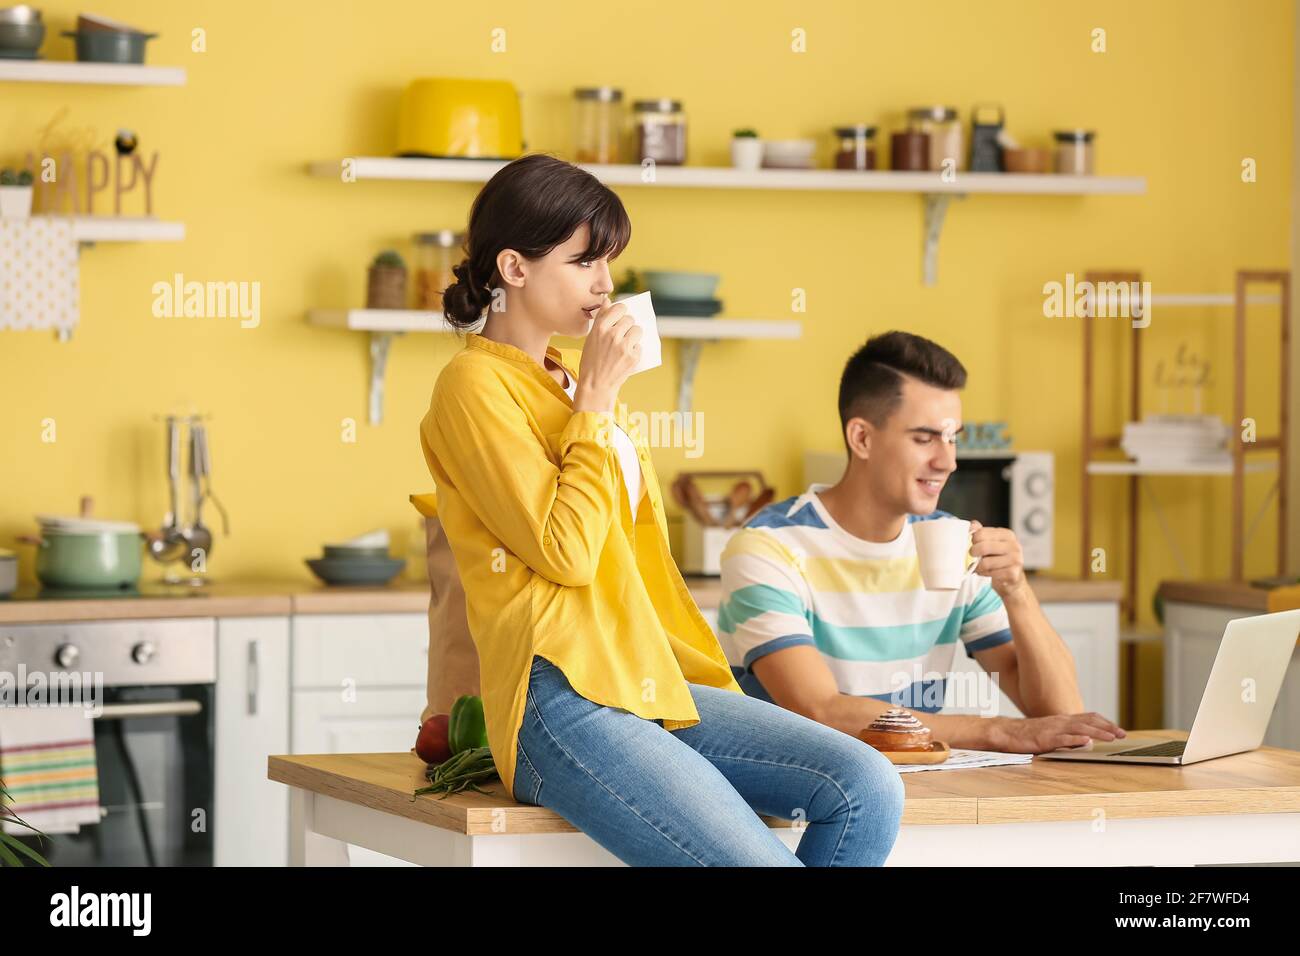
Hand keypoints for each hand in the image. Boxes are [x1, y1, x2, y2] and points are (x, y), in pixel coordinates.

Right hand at [573, 301, 641, 412]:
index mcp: (600, 328)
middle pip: (630, 319)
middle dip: (627, 325)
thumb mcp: (590, 338)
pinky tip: (625, 358)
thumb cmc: (591, 361)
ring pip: (638, 330)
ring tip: (625, 345)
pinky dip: (634, 351)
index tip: (620, 317)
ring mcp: (624, 346)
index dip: (621, 311)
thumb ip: (601, 318)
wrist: (596, 385)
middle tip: (621, 335)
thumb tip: (608, 300)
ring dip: (634, 336)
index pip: (619, 308)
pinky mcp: (633, 357)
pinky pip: (640, 346)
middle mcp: (613, 335)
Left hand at [968, 519, 1027, 600]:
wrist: (1011, 578)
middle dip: (973, 553)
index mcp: (1007, 535)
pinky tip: (987, 572)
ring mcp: (1015, 560)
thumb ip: (981, 533)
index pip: (982, 533)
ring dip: (978, 566)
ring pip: (985, 563)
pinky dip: (984, 574)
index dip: (973, 540)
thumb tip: (972, 525)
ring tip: (980, 566)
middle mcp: (1014, 546)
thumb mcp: (991, 543)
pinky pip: (991, 573)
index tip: (973, 544)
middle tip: (973, 556)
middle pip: (983, 547)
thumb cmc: (999, 559)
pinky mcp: (1013, 574)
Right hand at [990, 713, 1126, 752]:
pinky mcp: (1044, 738)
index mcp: (1062, 720)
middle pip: (1089, 721)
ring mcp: (1053, 729)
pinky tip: (1086, 741)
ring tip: (1111, 737)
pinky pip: (1062, 739)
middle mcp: (1060, 721)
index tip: (1118, 730)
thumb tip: (1086, 742)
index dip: (1105, 722)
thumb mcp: (1051, 733)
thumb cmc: (1027, 734)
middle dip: (1108, 727)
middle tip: (1123, 734)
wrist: (1005, 732)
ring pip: (1080, 728)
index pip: (1089, 717)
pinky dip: (1076, 739)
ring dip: (1097, 733)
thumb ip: (1068, 736)